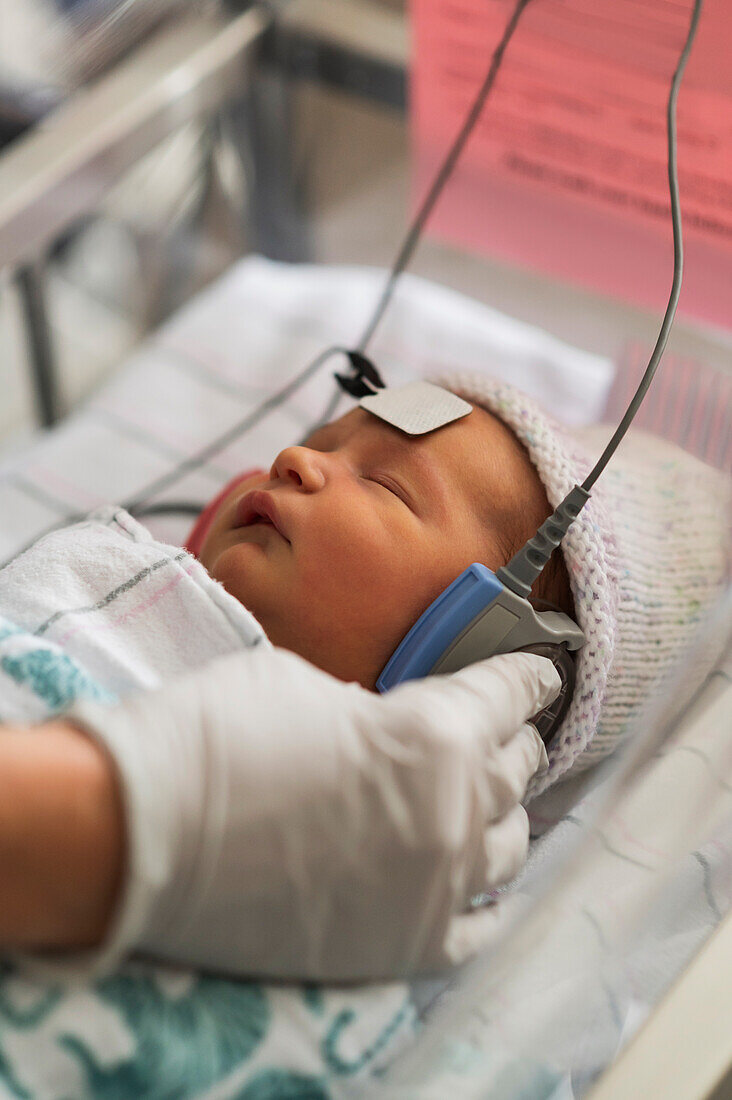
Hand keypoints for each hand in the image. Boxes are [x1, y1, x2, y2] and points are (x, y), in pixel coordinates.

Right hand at [66, 648, 556, 980]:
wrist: (137, 835)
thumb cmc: (213, 737)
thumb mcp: (302, 684)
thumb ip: (368, 707)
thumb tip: (383, 727)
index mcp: (434, 733)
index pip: (507, 695)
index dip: (527, 676)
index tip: (541, 671)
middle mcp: (454, 813)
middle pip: (513, 770)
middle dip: (514, 741)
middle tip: (511, 729)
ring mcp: (434, 889)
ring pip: (507, 847)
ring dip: (504, 814)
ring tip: (495, 800)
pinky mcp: (401, 948)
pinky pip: (476, 926)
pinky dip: (484, 897)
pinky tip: (482, 883)